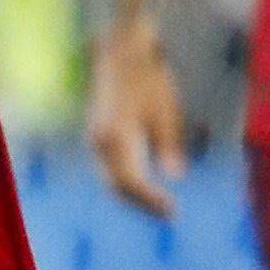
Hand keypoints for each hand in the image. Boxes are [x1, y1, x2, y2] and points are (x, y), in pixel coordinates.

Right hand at [84, 22, 189, 220]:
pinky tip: (144, 186)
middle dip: (142, 204)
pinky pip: (108, 169)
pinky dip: (125, 182)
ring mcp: (95, 140)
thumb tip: (175, 175)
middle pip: (116, 186)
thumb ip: (168, 143)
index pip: (131, 181)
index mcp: (116, 137)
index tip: (173, 210)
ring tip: (160, 206)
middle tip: (170, 214)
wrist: (120, 54)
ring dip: (133, 196)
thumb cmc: (147, 78)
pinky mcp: (97, 137)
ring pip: (110, 179)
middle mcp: (99, 142)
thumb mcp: (165, 109)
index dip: (150, 200)